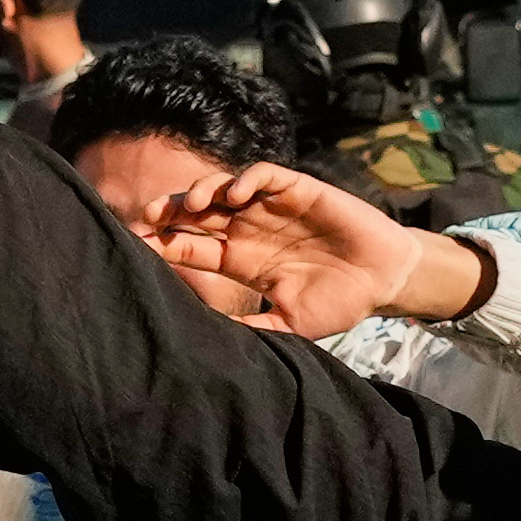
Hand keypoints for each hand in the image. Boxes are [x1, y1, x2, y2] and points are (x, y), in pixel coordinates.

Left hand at [136, 164, 490, 340]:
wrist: (384, 281)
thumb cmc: (339, 303)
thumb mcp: (289, 325)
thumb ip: (253, 329)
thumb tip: (207, 345)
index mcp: (239, 260)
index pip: (191, 248)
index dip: (163, 245)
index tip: (136, 248)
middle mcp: (248, 230)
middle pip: (196, 214)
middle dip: (169, 213)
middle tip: (145, 218)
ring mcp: (270, 208)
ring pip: (223, 189)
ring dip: (203, 191)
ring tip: (191, 206)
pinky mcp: (297, 190)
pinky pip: (264, 175)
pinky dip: (247, 179)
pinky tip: (235, 194)